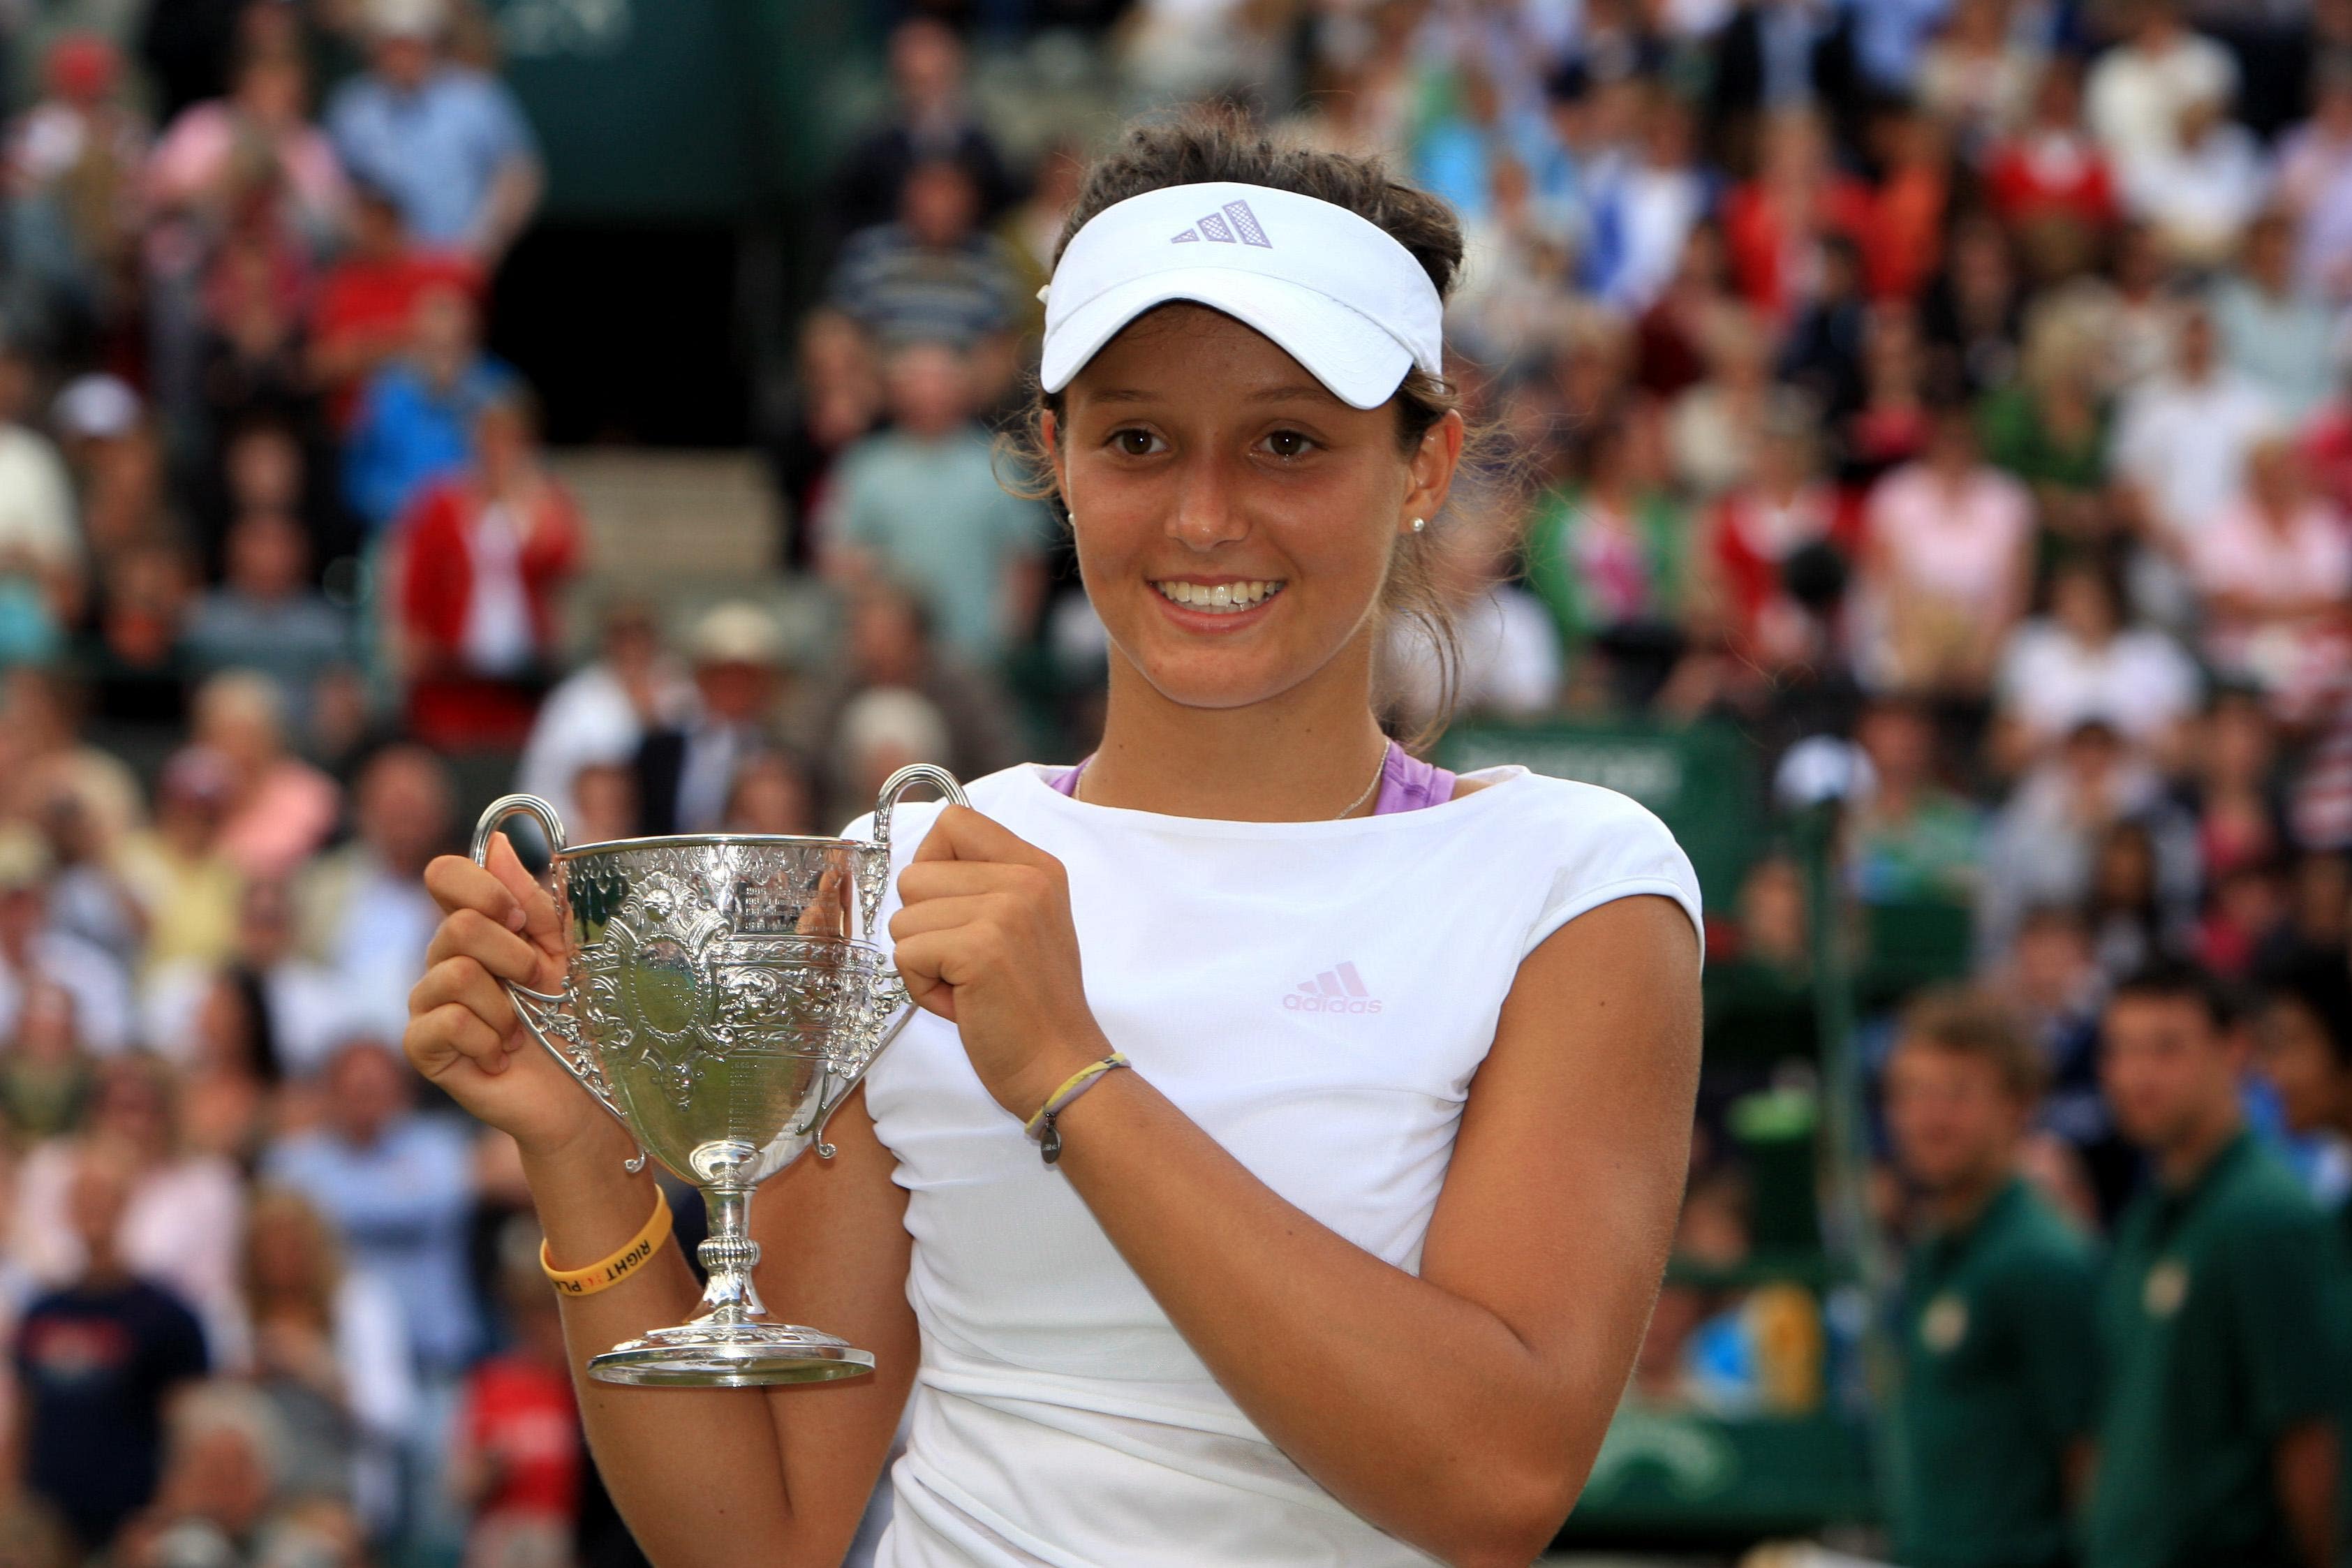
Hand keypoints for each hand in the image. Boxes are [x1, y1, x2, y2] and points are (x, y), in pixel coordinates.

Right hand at [404, 833, 619, 1161]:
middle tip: (539, 987)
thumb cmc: (579, 1021)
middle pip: (457, 927)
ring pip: (453, 974)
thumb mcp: (567, 952)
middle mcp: (445, 961)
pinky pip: (440, 1023)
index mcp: (478, 930)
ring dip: (505, 1007)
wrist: (583, 1095)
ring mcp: (430, 1004)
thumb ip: (534, 901)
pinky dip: (484, 1040)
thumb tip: (497, 842)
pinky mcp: (425, 1049)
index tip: (520, 918)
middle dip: (513, 956)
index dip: (479, 887)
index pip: (445, 876)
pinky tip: (501, 1057)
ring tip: (522, 1031)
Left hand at [887, 806, 1106, 1119]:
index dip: (933, 866)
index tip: (953, 911)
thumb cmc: (1030, 1006)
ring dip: (922, 962)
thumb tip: (918, 868)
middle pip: (914, 875)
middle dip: (923, 927)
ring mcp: (1006, 911)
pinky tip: (962, 1003)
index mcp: (1037, 866)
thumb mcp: (1023, 924)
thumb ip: (983, 885)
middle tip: (967, 964)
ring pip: (903, 919)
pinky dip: (921, 988)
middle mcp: (1026, 878)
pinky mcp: (980, 949)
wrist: (1060, 1067)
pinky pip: (906, 954)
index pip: (953, 822)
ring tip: (967, 985)